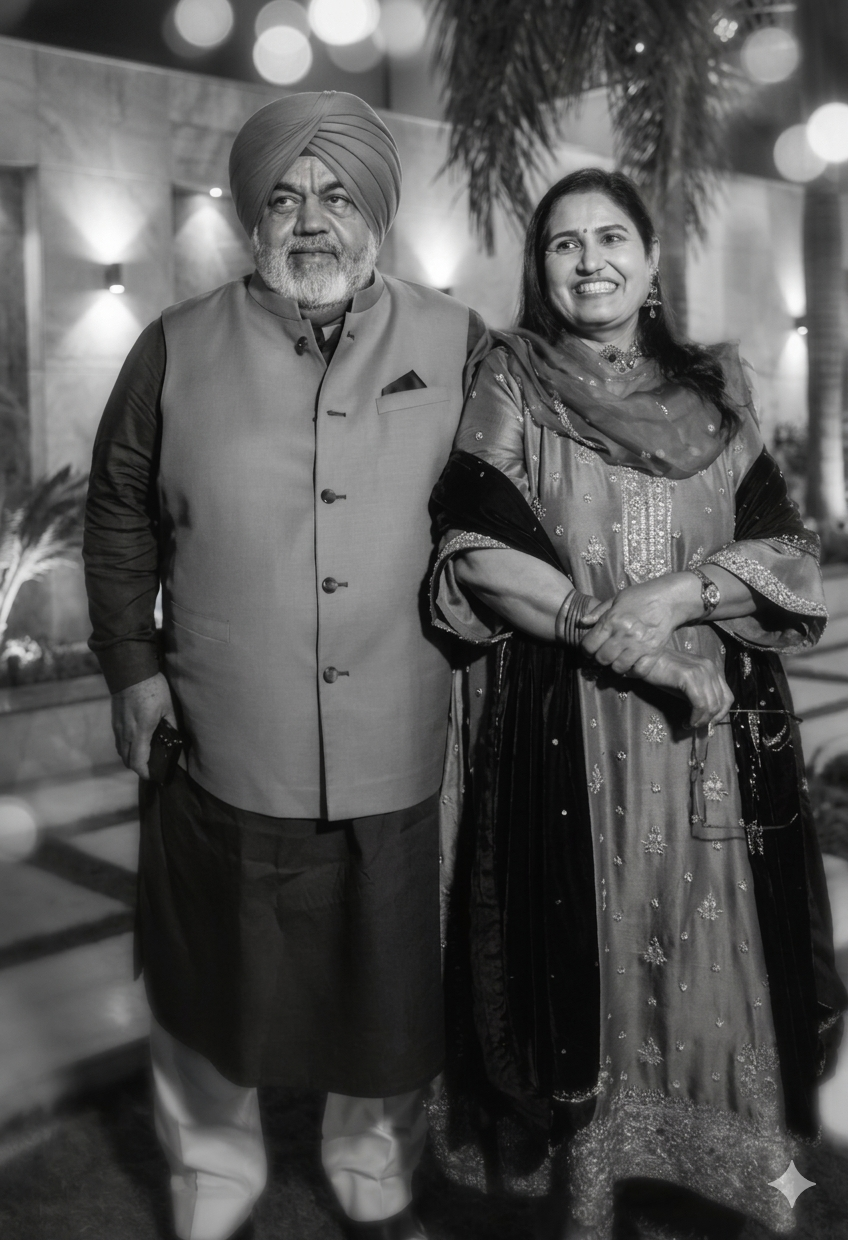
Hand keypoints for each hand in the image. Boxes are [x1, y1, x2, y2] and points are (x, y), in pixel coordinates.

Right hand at [111, 672, 176, 778]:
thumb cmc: (152, 687)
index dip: (147, 773)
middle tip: (154, 767)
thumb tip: (179, 743)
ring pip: (122, 752)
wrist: (130, 670)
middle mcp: (126, 732)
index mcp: (141, 730)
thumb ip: (172, 727)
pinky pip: (119, 742)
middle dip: (140, 768)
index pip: (138, 762)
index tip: (157, 776)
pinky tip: (139, 743)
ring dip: (132, 758)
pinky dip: (128, 748)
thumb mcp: (168, 707)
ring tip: (147, 756)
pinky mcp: (115, 722)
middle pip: (128, 761)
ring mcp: (118, 727)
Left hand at [579, 575, 701, 671]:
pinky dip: (632, 672)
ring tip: (616, 660)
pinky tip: (630, 665)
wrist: (669, 599)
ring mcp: (640, 645)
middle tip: (603, 655)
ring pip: (618, 668)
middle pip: (602, 658)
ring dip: (614, 666)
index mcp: (612, 620)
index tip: (589, 650)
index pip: (589, 645)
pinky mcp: (654, 652)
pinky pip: (639, 671)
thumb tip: (581, 622)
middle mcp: (624, 635)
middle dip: (599, 659)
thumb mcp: (616, 599)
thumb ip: (598, 612)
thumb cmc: (641, 596)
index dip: (585, 650)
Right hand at [628, 647, 733, 728]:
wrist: (645, 660)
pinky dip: (695, 717)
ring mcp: (701, 671)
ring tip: (690, 724)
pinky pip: (700, 704)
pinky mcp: (689, 677)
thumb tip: (706, 717)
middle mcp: (710, 668)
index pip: (728, 697)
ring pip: (711, 705)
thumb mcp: (686, 685)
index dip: (720, 714)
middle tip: (696, 726)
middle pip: (721, 703)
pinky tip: (686, 721)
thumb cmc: (663, 672)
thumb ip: (700, 696)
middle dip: (710, 720)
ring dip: (702, 720)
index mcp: (712, 669)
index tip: (707, 723)